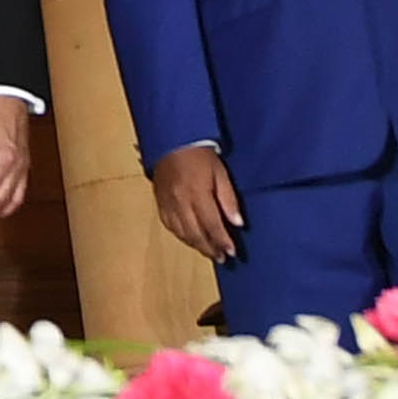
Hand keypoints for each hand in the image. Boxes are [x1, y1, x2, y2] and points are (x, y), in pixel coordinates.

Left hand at [0, 94, 34, 222]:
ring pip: (15, 195)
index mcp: (4, 157)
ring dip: (1, 208)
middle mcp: (17, 165)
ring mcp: (24, 164)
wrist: (12, 97)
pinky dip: (14, 200)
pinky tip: (6, 205)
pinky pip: (22, 187)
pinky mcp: (27, 162)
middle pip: (2, 197)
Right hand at [151, 140, 245, 259]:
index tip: (231, 252)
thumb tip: (237, 223)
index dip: (222, 241)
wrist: (173, 140)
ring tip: (209, 252)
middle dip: (210, 248)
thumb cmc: (200, 154)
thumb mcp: (220, 173)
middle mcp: (180, 202)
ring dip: (196, 245)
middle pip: (196, 234)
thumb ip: (228, 199)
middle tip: (221, 258)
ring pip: (182, 233)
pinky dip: (181, 236)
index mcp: (197, 193)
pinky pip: (170, 226)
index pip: (212, 225)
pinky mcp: (160, 202)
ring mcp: (168, 203)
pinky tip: (190, 239)